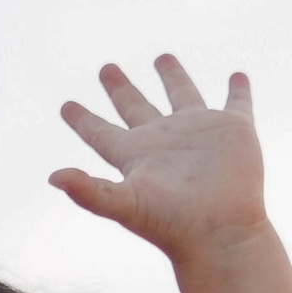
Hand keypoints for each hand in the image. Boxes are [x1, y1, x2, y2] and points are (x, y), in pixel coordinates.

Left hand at [51, 58, 265, 266]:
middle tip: (106, 68)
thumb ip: (90, 191)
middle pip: (136, 107)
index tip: (65, 106)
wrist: (221, 235)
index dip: (82, 119)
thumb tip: (52, 177)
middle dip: (120, 88)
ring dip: (173, 77)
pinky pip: (237, 103)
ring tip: (162, 58)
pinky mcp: (235, 131)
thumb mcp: (126, 205)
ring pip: (182, 96)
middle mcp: (164, 141)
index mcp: (135, 155)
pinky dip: (238, 90)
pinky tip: (238, 77)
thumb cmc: (173, 224)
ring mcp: (200, 133)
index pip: (101, 132)